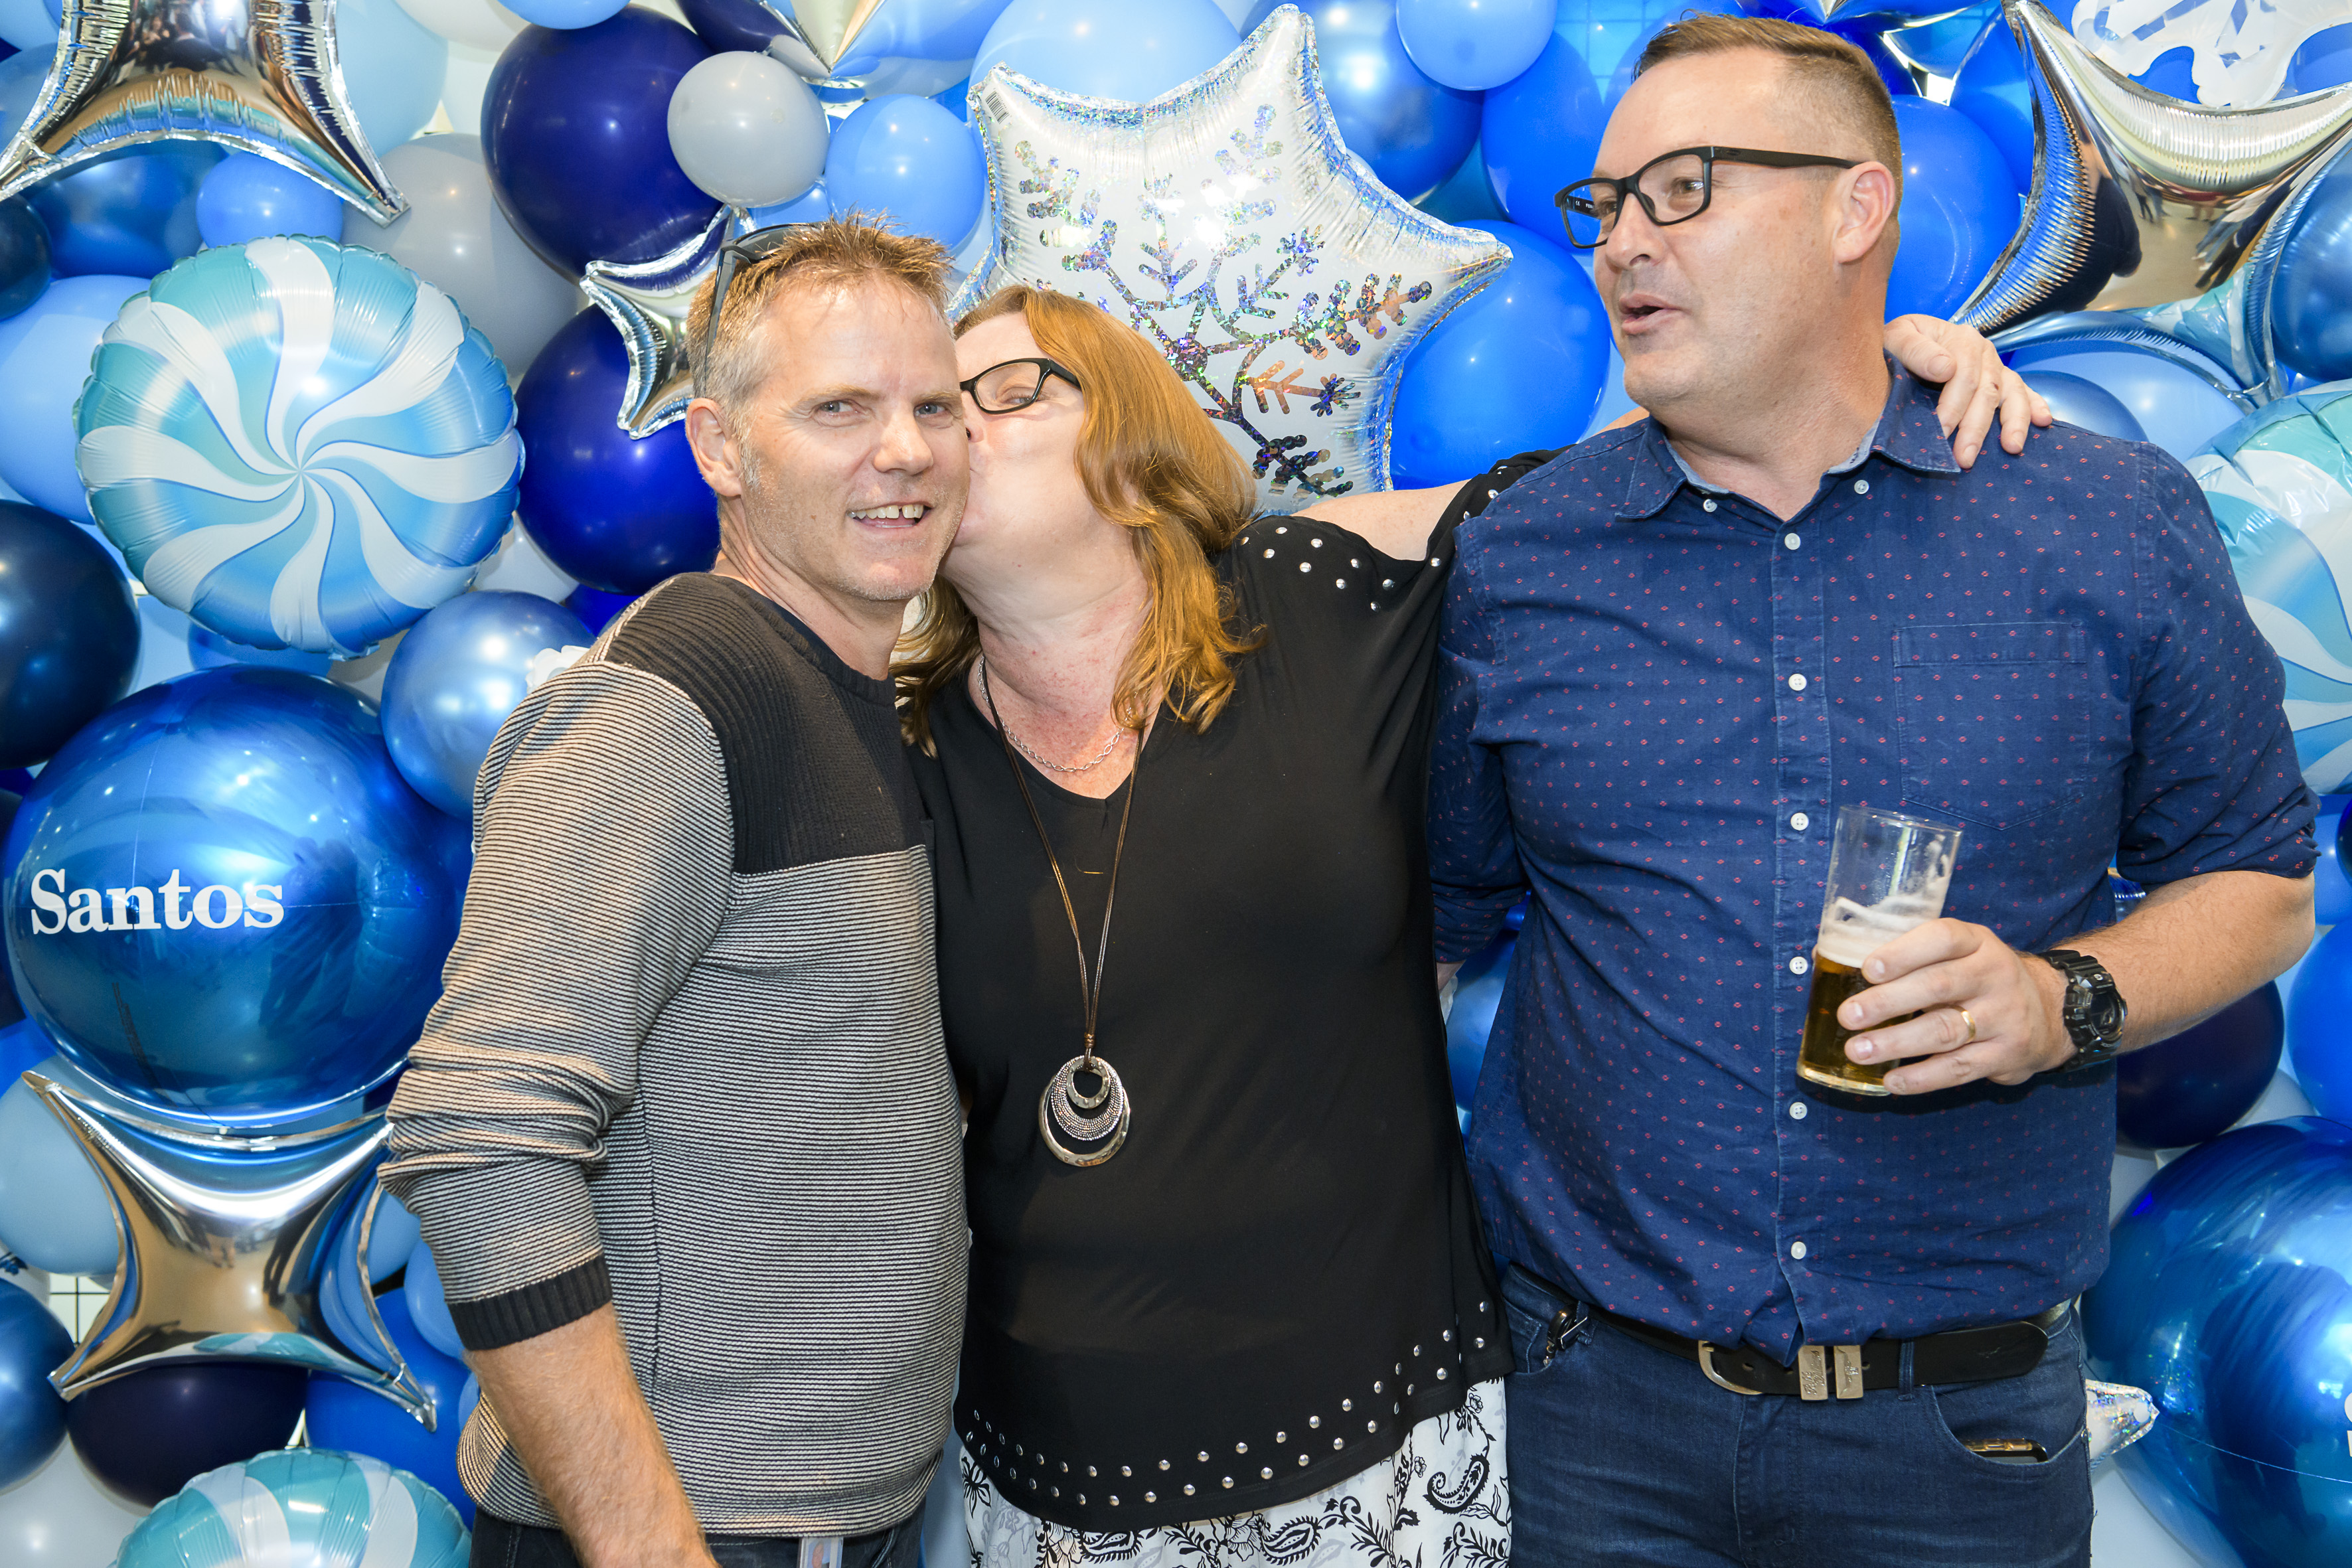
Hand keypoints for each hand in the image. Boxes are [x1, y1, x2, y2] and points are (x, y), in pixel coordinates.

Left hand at [1836, 918, 2074, 1092]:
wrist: (2049, 1010)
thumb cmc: (1979, 977)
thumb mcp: (1961, 952)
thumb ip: (1912, 954)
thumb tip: (1831, 960)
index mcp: (1977, 942)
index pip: (1943, 938)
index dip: (1904, 953)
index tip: (1869, 969)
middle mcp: (1995, 975)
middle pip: (1939, 986)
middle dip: (1888, 1002)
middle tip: (1847, 1016)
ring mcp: (2005, 1016)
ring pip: (1945, 1031)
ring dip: (1896, 1043)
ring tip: (1857, 1050)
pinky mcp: (2007, 1054)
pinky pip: (1959, 1069)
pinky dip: (1922, 1078)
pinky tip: (1891, 1081)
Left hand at [1880, 316, 2051, 468]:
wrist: (1905, 340)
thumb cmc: (1898, 343)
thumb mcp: (1897, 336)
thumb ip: (1915, 349)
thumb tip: (1945, 369)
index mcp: (1961, 340)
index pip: (1963, 377)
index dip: (1953, 407)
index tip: (1941, 432)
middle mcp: (1984, 352)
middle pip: (1987, 392)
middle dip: (1976, 428)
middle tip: (1966, 458)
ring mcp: (1996, 367)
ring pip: (2011, 394)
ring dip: (2013, 422)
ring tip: (2011, 447)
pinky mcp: (2001, 379)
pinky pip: (2023, 392)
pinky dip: (2035, 405)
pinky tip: (2044, 422)